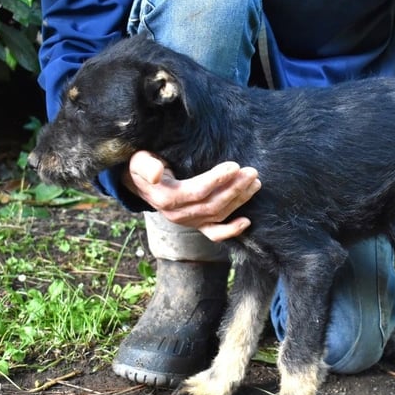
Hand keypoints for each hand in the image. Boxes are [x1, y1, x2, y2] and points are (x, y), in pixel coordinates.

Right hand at [123, 150, 260, 240]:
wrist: (140, 183)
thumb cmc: (143, 167)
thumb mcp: (139, 161)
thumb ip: (146, 166)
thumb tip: (156, 174)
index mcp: (166, 198)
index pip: (197, 190)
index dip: (217, 180)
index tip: (235, 166)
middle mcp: (178, 215)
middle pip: (212, 204)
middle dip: (235, 189)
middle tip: (251, 173)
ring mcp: (188, 222)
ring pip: (218, 214)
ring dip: (239, 201)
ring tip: (254, 184)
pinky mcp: (195, 225)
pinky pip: (214, 233)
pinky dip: (231, 231)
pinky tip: (247, 222)